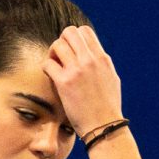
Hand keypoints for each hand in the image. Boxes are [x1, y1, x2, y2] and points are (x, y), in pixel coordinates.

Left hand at [45, 24, 121, 141]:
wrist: (104, 127)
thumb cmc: (107, 107)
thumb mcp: (111, 78)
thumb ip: (101, 64)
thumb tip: (94, 54)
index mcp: (102, 58)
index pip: (84, 31)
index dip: (74, 38)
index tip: (72, 52)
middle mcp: (90, 60)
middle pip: (69, 32)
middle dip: (62, 41)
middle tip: (61, 57)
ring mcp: (77, 70)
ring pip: (57, 44)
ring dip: (52, 53)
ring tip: (55, 67)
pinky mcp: (65, 83)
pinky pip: (48, 63)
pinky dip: (46, 68)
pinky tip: (51, 77)